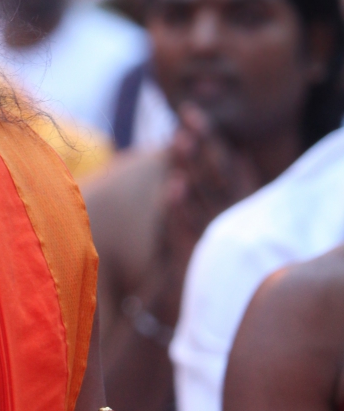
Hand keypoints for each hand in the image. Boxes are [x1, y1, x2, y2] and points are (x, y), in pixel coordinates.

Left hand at [160, 104, 256, 274]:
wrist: (190, 299)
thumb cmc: (196, 243)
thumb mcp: (200, 207)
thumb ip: (201, 173)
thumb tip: (194, 137)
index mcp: (235, 200)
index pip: (223, 159)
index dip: (208, 134)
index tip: (187, 111)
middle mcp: (230, 215)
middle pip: (216, 174)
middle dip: (201, 146)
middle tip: (186, 120)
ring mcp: (215, 235)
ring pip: (204, 195)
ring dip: (192, 167)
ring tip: (179, 142)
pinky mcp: (198, 256)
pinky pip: (191, 228)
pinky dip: (183, 208)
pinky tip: (173, 187)